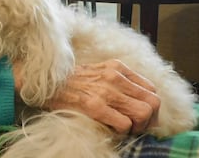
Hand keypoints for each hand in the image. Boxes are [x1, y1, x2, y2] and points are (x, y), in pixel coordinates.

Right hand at [17, 59, 160, 134]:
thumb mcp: (99, 71)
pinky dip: (122, 131)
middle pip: (153, 102)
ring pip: (143, 113)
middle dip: (150, 119)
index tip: (141, 115)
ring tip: (126, 128)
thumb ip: (119, 79)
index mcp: (117, 67)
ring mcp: (105, 91)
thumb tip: (140, 97)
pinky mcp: (94, 106)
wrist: (45, 83)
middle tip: (137, 126)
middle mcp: (115, 77)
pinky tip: (112, 129)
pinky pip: (124, 124)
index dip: (151, 106)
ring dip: (138, 126)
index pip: (151, 90)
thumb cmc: (72, 81)